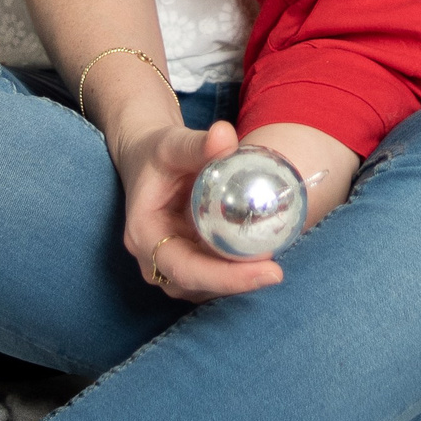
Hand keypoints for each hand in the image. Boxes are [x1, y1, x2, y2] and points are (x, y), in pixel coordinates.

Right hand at [112, 117, 283, 300]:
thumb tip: (224, 134)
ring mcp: (171, 263)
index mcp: (144, 234)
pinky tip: (263, 252)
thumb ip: (197, 144)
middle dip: (237, 281)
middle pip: (197, 284)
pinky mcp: (188, 260)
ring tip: (273, 263)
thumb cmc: (157, 153)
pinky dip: (237, 269)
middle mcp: (153, 258)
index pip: (185, 269)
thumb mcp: (172, 143)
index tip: (268, 270)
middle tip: (276, 271)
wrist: (149, 160)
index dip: (226, 277)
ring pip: (207, 286)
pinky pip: (213, 274)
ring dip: (238, 278)